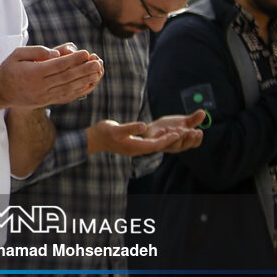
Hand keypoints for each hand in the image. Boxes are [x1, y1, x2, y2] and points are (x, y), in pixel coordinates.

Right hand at [0, 44, 102, 109]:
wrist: (0, 92)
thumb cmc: (9, 69)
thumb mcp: (17, 54)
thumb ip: (36, 52)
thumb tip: (56, 54)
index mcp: (33, 73)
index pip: (58, 66)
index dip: (73, 59)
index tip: (86, 53)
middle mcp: (40, 86)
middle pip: (67, 77)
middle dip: (84, 69)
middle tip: (98, 62)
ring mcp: (45, 96)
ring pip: (69, 88)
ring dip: (85, 80)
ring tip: (98, 72)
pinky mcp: (47, 101)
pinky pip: (66, 96)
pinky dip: (79, 91)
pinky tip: (89, 85)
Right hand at [87, 110, 205, 155]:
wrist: (92, 140)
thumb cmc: (103, 132)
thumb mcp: (116, 128)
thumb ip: (130, 127)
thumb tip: (144, 125)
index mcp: (134, 147)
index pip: (156, 144)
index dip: (167, 139)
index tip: (178, 132)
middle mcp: (136, 150)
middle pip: (157, 146)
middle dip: (170, 139)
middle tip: (184, 131)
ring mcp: (134, 149)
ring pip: (154, 146)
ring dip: (164, 139)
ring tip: (176, 132)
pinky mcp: (132, 146)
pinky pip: (148, 144)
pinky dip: (157, 139)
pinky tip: (161, 134)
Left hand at [143, 111, 206, 152]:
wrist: (152, 129)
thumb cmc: (169, 127)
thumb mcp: (182, 122)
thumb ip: (193, 119)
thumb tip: (203, 112)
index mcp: (185, 142)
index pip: (195, 143)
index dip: (198, 138)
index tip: (199, 130)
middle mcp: (178, 146)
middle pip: (186, 145)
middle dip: (189, 138)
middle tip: (190, 130)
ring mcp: (167, 146)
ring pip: (174, 145)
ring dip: (176, 136)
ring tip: (176, 128)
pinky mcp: (156, 145)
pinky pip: (159, 143)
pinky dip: (162, 136)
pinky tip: (163, 130)